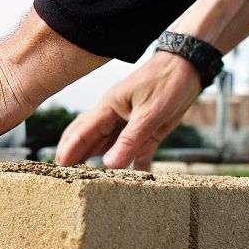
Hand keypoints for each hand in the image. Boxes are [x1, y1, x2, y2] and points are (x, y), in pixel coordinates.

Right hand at [56, 51, 203, 170]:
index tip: (59, 166)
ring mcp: (130, 123)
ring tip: (90, 181)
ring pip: (110, 146)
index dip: (70, 149)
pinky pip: (137, 151)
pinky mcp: (147, 130)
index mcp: (110, 106)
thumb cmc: (167, 81)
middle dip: (77, 155)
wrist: (189, 67)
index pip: (83, 130)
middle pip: (90, 139)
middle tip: (66, 175)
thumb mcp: (149, 113)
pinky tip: (134, 180)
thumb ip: (130, 140)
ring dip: (101, 162)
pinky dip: (135, 165)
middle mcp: (116, 116)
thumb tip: (108, 165)